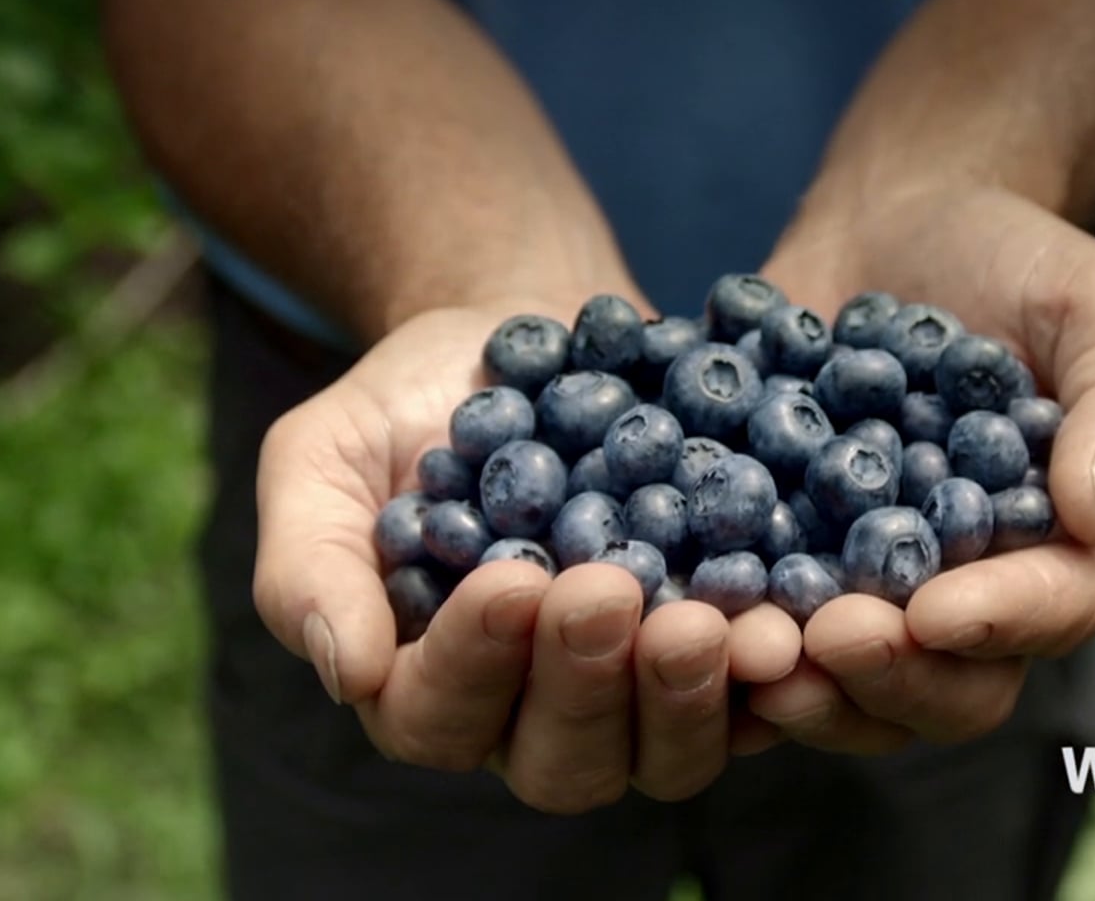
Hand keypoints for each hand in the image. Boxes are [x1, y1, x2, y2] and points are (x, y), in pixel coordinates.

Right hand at [251, 299, 800, 809]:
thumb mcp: (321, 457)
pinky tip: (784, 621)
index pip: (439, 715)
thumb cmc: (409, 404)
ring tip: (706, 621)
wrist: (531, 333)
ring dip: (686, 697)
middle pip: (562, 762)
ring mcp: (636, 694)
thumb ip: (309, 562)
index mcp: (426, 686)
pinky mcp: (720, 650)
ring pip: (665, 754)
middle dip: (586, 684)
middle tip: (608, 592)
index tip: (510, 580)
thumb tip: (346, 672)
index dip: (474, 663)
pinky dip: (773, 668)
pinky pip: (757, 694)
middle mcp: (534, 715)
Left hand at [748, 187, 1094, 750]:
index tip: (931, 611)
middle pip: (952, 688)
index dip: (996, 622)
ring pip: (853, 688)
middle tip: (823, 638)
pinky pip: (765, 629)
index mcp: (1072, 547)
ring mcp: (877, 592)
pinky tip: (675, 612)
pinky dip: (725, 634)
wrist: (898, 218)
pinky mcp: (792, 569)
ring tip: (745, 650)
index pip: (1053, 610)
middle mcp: (978, 593)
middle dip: (889, 673)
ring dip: (802, 684)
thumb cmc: (1017, 256)